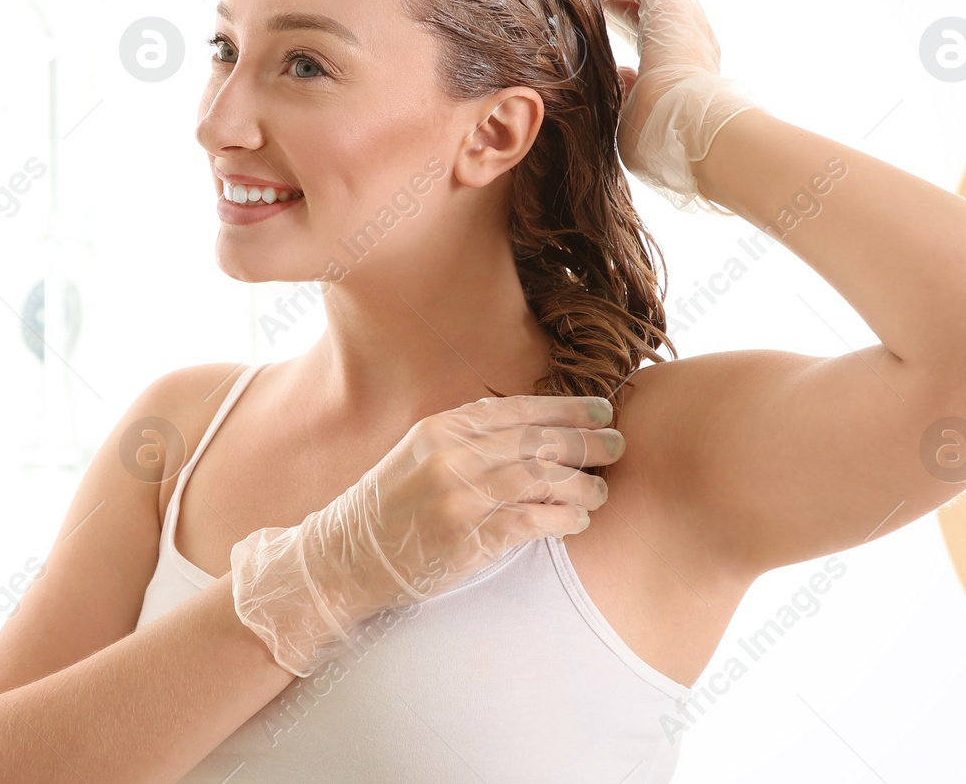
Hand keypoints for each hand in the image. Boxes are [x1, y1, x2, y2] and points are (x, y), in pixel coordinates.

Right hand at [230, 394, 621, 676]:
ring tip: (599, 490)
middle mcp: (452, 454)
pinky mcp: (467, 537)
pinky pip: (531, 521)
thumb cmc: (392, 508)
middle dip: (587, 440)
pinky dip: (562, 518)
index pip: (519, 409)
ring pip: (541, 478)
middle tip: (619, 445)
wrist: (346, 558)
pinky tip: (577, 520)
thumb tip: (535, 429)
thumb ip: (470, 439)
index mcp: (443, 427)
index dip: (567, 408)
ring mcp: (459, 495)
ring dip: (581, 484)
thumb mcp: (421, 455)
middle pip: (538, 439)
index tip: (603, 411)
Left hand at [589, 0, 760, 213]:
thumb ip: (625, 96)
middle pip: (648, 9)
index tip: (596, 18)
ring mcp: (685, 20)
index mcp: (676, 70)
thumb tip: (621, 74)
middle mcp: (686, 41)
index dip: (623, 24)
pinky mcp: (677, 2)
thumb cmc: (662, 135)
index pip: (648, 38)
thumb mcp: (633, 119)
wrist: (686, 124)